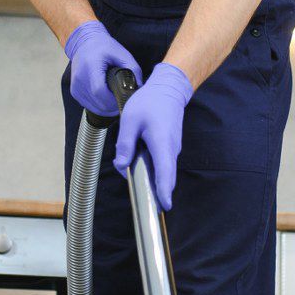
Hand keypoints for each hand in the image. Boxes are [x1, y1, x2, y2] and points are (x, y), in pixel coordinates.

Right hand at [64, 20, 142, 116]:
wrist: (84, 42)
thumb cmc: (103, 46)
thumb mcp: (121, 53)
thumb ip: (133, 69)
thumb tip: (139, 86)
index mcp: (90, 67)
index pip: (100, 91)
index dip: (113, 100)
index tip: (124, 98)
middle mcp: (80, 78)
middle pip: (97, 103)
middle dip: (112, 106)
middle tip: (123, 101)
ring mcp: (75, 86)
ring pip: (93, 107)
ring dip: (106, 108)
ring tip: (115, 100)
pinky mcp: (74, 91)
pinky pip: (88, 105)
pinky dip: (98, 106)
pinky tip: (106, 99)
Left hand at [113, 63, 193, 209]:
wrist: (169, 89)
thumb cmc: (150, 102)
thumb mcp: (130, 121)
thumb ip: (125, 144)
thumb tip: (121, 164)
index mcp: (162, 143)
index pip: (165, 172)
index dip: (164, 190)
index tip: (164, 205)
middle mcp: (171, 149)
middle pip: (165, 177)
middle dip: (156, 190)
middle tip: (146, 203)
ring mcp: (173, 149)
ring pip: (161, 170)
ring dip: (150, 175)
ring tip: (135, 174)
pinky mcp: (170, 147)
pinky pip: (161, 162)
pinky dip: (152, 167)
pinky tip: (139, 159)